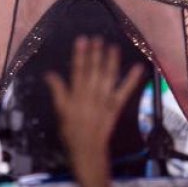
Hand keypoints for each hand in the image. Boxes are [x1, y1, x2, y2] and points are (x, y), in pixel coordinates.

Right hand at [45, 36, 145, 163]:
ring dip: (111, 62)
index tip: (82, 40)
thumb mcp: (60, 111)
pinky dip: (132, 80)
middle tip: (98, 39)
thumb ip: (57, 91)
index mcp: (76, 95)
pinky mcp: (115, 107)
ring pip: (108, 78)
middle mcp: (91, 95)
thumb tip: (49, 73)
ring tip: (113, 47)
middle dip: (96, 54)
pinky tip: (138, 69)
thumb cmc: (71, 130)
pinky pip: (124, 92)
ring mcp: (105, 101)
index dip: (80, 54)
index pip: (78, 70)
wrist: (87, 150)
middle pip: (94, 71)